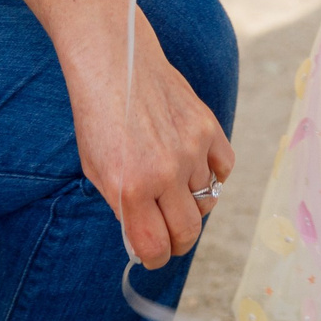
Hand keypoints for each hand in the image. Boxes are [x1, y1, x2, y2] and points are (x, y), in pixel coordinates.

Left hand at [61, 9, 234, 268]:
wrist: (115, 61)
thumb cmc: (99, 117)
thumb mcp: (97, 170)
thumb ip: (122, 208)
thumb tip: (146, 239)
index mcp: (129, 188)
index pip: (155, 248)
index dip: (154, 258)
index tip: (152, 255)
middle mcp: (164, 172)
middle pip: (188, 232)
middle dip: (178, 242)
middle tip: (170, 236)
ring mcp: (191, 149)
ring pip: (207, 201)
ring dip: (191, 202)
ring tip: (173, 188)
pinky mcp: (208, 127)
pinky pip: (224, 169)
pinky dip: (213, 175)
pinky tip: (195, 167)